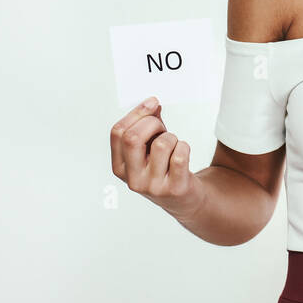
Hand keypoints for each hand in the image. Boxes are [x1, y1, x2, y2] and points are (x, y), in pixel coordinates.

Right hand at [110, 97, 205, 221]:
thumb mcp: (149, 148)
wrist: (184, 200)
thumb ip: (148, 125)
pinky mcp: (175, 188)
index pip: (118, 133)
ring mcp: (153, 186)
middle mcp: (133, 179)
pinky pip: (180, 155)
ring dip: (172, 137)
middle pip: (132, 138)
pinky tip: (182, 153)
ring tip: (173, 145)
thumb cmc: (164, 168)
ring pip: (161, 144)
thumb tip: (152, 104)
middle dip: (151, 123)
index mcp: (120, 167)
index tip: (152, 103)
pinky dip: (184, 147)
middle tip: (162, 127)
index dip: (136, 113)